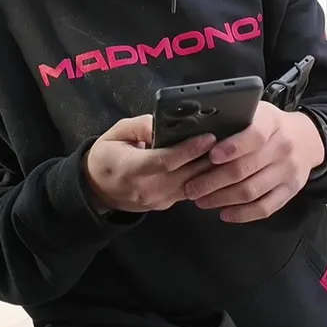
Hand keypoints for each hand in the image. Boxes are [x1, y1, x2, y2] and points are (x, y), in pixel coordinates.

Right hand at [83, 115, 217, 214]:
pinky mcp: (166, 204)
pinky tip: (215, 163)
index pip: (164, 161)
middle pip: (185, 176)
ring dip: (211, 171)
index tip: (209, 137)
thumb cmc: (106, 156)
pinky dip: (203, 178)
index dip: (189, 150)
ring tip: (228, 151)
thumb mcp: (116, 132)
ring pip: (192, 186)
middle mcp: (146, 189)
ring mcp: (157, 201)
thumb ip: (141, 125)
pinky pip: (189, 191)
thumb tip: (166, 122)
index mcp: (129, 169)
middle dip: (209, 159)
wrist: (96, 189)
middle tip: (230, 141)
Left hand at [182, 102, 324, 222]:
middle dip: (212, 181)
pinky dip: (243, 214)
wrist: (307, 139)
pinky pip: (265, 207)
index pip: (254, 135)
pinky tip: (224, 213)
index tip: (210, 156)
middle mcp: (282, 147)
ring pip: (251, 191)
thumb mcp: (258, 111)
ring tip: (201, 200)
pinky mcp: (290, 190)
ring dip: (222, 199)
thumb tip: (200, 133)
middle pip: (245, 169)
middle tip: (191, 187)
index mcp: (272, 123)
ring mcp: (288, 171)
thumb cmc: (271, 126)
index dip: (232, 147)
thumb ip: (236, 120)